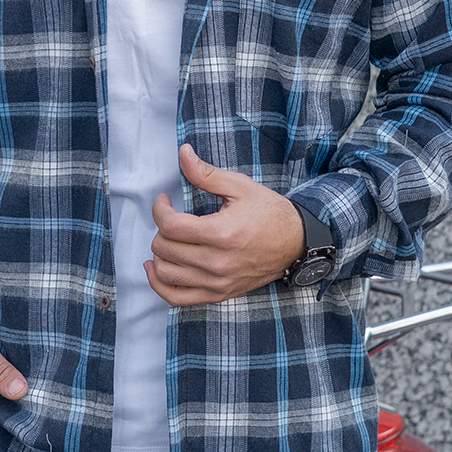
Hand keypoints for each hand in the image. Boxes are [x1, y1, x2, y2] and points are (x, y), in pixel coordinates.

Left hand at [144, 144, 305, 305]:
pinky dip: (160, 285)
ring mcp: (217, 282)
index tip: (164, 201)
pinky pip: (177, 298)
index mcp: (221, 233)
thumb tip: (183, 152)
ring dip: (158, 254)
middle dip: (160, 229)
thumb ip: (206, 173)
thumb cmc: (269, 212)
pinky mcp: (218, 294)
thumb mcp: (239, 186)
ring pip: (166, 273)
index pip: (170, 226)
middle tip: (170, 218)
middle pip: (164, 248)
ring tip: (167, 239)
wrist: (295, 242)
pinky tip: (156, 268)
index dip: (159, 209)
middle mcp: (217, 262)